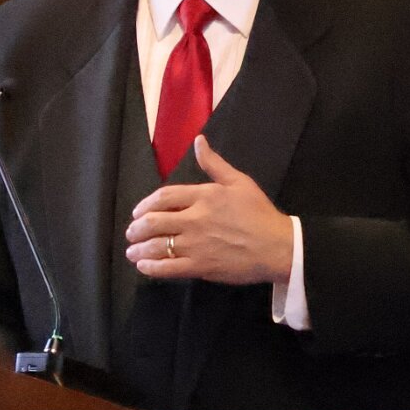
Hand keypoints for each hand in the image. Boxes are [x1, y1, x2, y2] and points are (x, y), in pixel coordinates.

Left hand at [126, 135, 295, 286]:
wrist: (278, 247)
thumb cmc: (259, 213)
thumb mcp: (239, 181)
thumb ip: (214, 164)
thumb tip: (198, 141)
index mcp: (204, 196)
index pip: (163, 197)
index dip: (145, 205)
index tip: (138, 212)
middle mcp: (195, 219)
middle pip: (154, 222)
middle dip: (136, 228)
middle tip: (131, 233)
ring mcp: (196, 244)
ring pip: (157, 246)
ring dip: (139, 249)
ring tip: (132, 251)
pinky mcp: (200, 266)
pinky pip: (168, 268)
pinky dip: (151, 267)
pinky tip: (144, 266)